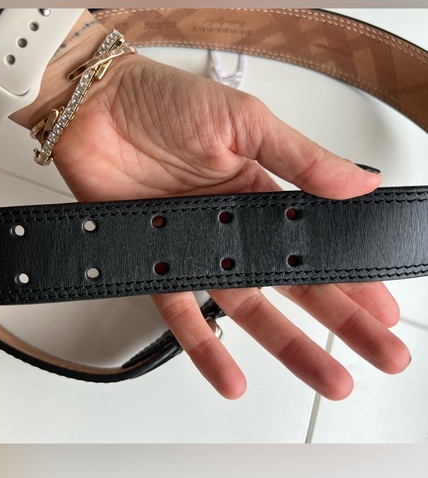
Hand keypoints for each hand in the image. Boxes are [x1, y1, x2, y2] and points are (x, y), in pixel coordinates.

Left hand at [45, 52, 410, 399]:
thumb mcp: (243, 121)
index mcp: (256, 190)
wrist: (93, 105)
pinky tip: (231, 377)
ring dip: (286, 344)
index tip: (383, 306)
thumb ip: (300, 158)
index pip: (314, 241)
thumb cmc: (162, 99)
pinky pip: (181, 312)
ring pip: (247, 306)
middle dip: (339, 320)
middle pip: (292, 282)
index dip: (349, 273)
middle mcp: (228, 225)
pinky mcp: (154, 260)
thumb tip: (361, 183)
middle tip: (379, 353)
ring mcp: (193, 247)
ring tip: (326, 376)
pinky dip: (205, 347)